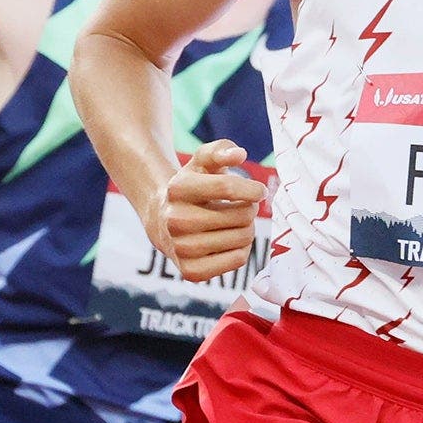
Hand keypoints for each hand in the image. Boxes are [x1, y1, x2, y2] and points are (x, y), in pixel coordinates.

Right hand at [154, 140, 262, 281]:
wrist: (163, 221)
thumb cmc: (192, 187)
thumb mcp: (202, 162)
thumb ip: (220, 151)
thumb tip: (239, 155)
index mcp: (178, 189)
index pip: (227, 187)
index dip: (253, 189)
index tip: (260, 191)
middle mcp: (175, 220)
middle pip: (241, 215)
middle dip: (250, 209)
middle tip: (244, 208)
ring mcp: (181, 248)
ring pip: (242, 238)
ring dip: (248, 229)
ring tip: (236, 224)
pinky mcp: (190, 271)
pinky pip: (237, 260)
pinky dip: (242, 250)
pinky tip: (231, 241)